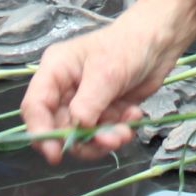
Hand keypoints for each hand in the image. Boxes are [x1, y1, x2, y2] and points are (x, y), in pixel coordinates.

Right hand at [21, 0, 195, 163]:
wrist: (160, 41)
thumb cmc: (128, 45)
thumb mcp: (106, 72)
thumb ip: (89, 102)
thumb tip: (78, 127)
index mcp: (55, 71)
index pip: (35, 106)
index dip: (41, 133)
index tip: (56, 154)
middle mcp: (66, 89)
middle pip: (59, 128)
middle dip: (84, 140)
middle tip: (110, 140)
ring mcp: (85, 102)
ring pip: (83, 136)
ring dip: (104, 139)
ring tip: (125, 131)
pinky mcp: (104, 111)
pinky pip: (103, 133)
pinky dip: (118, 131)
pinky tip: (133, 116)